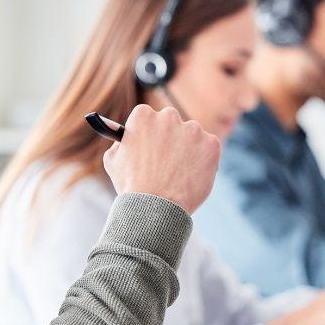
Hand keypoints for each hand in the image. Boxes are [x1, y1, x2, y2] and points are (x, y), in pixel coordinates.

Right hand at [103, 105, 220, 213]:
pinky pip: (209, 148)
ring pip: (192, 136)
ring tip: (179, 174)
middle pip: (171, 121)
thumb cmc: (132, 188)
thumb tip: (125, 137)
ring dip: (188, 149)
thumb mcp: (113, 162)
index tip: (150, 144)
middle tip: (168, 159)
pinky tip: (192, 177)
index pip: (148, 116)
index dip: (149, 133)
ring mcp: (193, 129)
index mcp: (143, 116)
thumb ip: (119, 144)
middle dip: (170, 137)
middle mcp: (169, 117)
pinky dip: (204, 161)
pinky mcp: (211, 144)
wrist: (156, 209)